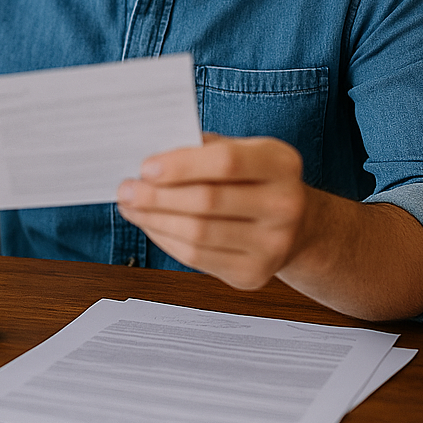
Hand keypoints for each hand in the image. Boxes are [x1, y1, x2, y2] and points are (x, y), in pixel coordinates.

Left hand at [116, 133, 308, 290]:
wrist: (297, 225)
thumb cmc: (254, 179)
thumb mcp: (241, 150)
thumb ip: (202, 148)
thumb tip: (152, 155)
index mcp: (281, 164)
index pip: (226, 162)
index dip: (181, 165)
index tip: (145, 167)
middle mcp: (284, 205)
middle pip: (207, 201)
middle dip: (156, 196)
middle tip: (126, 189)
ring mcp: (273, 245)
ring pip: (198, 234)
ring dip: (154, 220)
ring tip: (130, 206)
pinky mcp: (254, 274)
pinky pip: (197, 258)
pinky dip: (165, 240)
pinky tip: (150, 225)